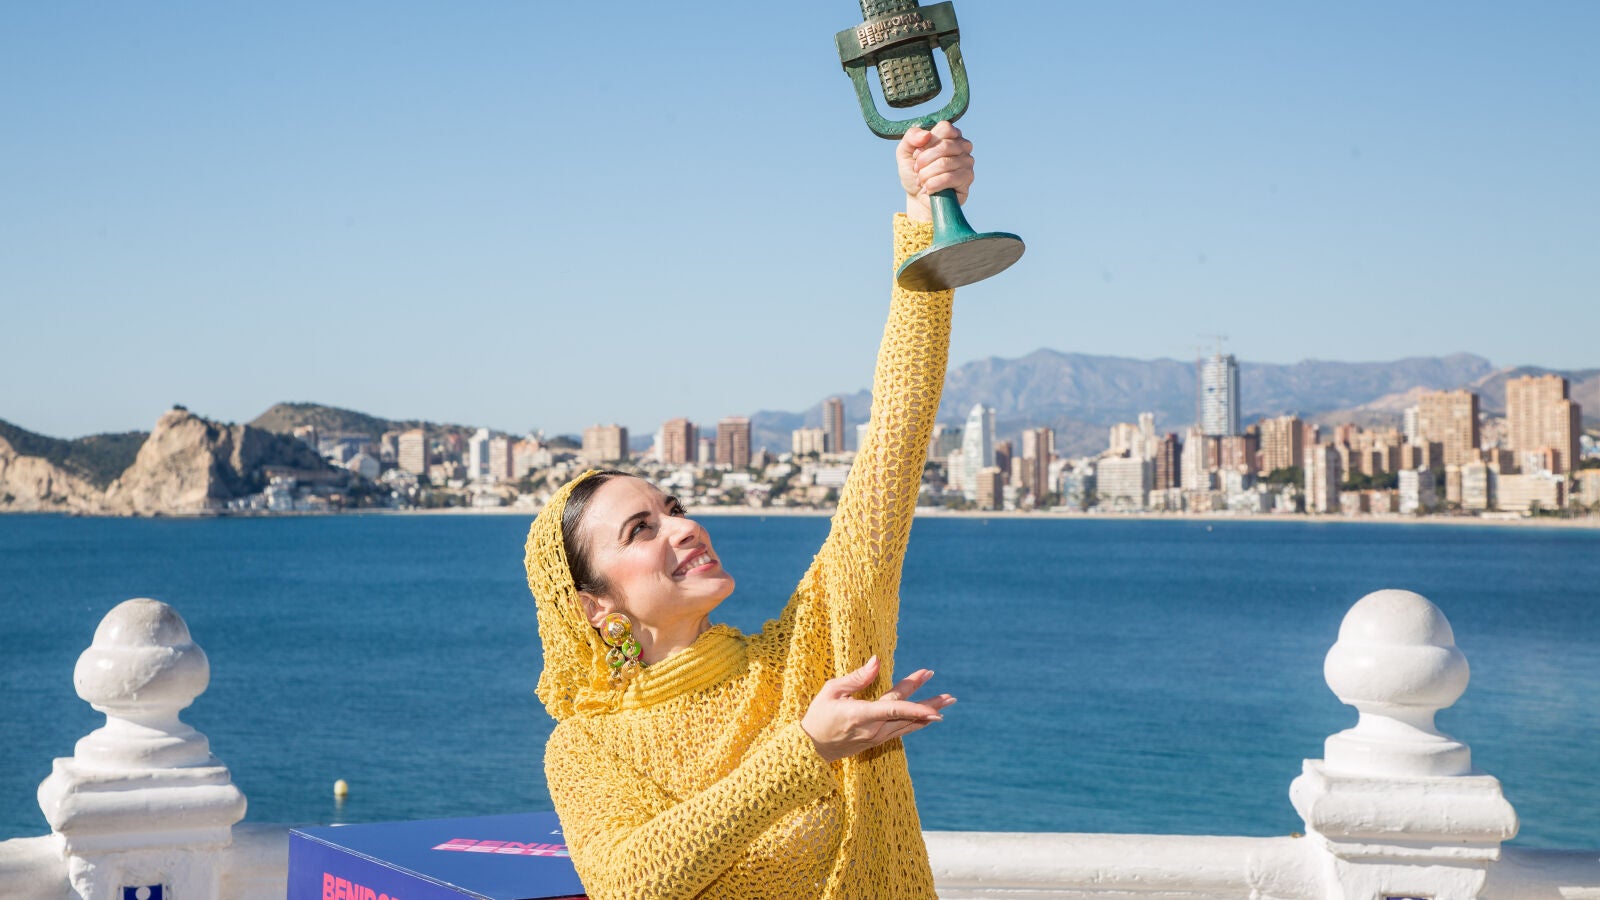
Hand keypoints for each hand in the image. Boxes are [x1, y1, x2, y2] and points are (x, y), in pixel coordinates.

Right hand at [800, 656, 956, 762]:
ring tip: (947, 703)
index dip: (916, 706)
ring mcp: (876, 737)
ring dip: (928, 713)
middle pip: (906, 715)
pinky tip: (928, 717)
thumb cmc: (818, 715)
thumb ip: (858, 677)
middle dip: (929, 704)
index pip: (894, 709)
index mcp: (861, 715)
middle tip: (951, 696)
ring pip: (908, 725)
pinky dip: (916, 722)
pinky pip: (901, 730)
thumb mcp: (832, 691)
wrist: (810, 749)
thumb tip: (878, 660)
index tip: (935, 706)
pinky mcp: (876, 741)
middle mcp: (873, 729)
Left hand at [896, 121, 974, 222]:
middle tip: (917, 170)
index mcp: (950, 135)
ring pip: (945, 163)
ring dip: (926, 175)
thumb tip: (926, 135)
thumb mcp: (905, 151)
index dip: (927, 143)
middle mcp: (963, 146)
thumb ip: (911, 137)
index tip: (917, 154)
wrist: (917, 196)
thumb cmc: (914, 172)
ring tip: (921, 181)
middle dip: (923, 161)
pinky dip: (933, 185)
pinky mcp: (967, 178)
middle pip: (944, 146)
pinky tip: (928, 189)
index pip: (945, 128)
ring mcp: (967, 162)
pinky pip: (949, 178)